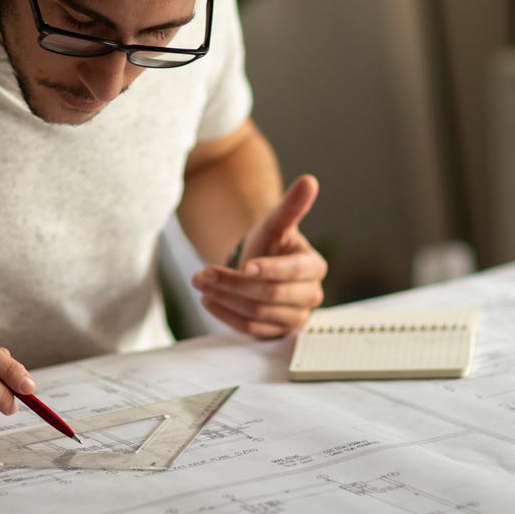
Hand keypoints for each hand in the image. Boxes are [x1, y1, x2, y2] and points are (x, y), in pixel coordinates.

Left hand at [192, 174, 326, 337]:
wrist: (258, 264)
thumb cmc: (269, 242)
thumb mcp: (276, 222)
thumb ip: (291, 205)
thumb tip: (309, 180)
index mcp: (314, 267)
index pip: (293, 272)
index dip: (268, 270)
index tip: (244, 265)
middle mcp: (310, 296)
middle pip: (271, 295)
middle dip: (235, 284)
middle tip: (203, 272)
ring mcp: (294, 318)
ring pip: (258, 313)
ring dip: (225, 299)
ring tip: (200, 282)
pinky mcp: (276, 333)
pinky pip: (251, 329)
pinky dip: (226, 316)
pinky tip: (208, 300)